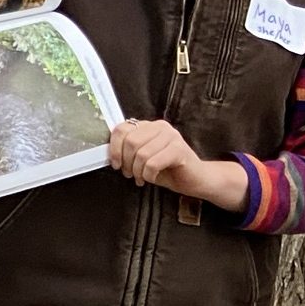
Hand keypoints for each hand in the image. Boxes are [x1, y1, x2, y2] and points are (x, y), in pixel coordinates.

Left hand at [108, 120, 248, 212]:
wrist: (195, 180)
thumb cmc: (168, 169)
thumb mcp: (144, 158)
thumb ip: (129, 151)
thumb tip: (109, 154)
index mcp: (149, 126)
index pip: (122, 129)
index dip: (114, 148)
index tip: (115, 163)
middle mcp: (160, 127)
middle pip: (130, 142)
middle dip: (126, 163)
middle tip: (130, 174)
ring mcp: (171, 136)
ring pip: (141, 154)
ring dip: (138, 171)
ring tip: (142, 177)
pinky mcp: (179, 149)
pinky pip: (152, 163)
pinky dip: (148, 175)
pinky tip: (152, 178)